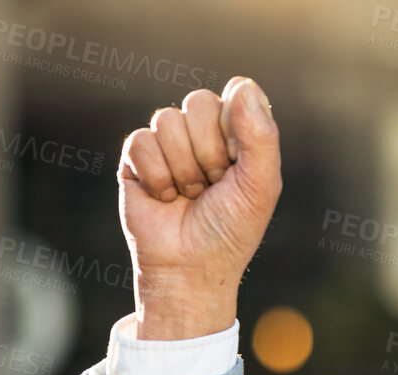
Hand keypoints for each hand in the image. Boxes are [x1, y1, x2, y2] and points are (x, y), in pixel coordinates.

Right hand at [119, 76, 281, 339]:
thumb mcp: (261, 185)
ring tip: (191, 195)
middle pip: (198, 102)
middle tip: (214, 186)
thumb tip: (242, 84)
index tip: (238, 167)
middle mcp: (203, 133)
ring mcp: (168, 143)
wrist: (190, 267)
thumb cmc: (231, 230)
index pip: (235, 96)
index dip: (235, 133)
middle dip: (209, 152)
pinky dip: (157, 176)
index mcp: (239, 135)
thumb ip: (260, 136)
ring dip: (184, 168)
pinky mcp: (136, 158)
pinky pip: (141, 140)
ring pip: (167, 120)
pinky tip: (165, 198)